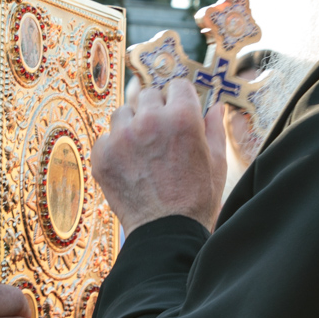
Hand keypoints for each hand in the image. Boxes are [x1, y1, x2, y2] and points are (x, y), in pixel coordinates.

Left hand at [91, 80, 225, 238]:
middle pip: (148, 95)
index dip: (180, 99)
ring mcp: (121, 137)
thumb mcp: (216, 161)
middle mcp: (149, 121)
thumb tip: (215, 105)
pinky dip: (115, 146)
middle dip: (156, 109)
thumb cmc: (196, 198)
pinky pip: (106, 137)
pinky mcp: (102, 155)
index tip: (179, 110)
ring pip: (123, 113)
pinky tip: (129, 165)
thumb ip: (214, 127)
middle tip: (161, 133)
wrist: (166, 231)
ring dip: (133, 124)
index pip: (177, 85)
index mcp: (182, 117)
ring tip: (144, 150)